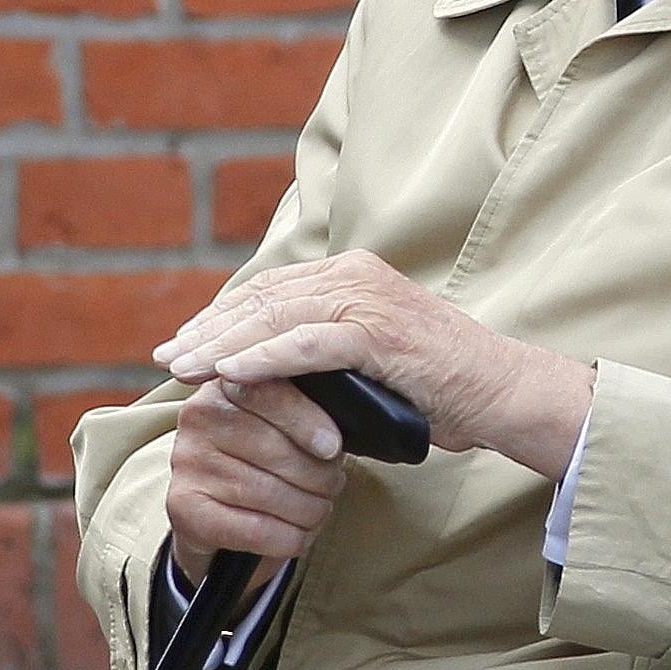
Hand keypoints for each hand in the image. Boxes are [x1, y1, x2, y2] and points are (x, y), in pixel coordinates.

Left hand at [153, 251, 594, 478]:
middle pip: (262, 299)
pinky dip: (262, 358)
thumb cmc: (438, 389)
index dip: (222, 316)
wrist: (503, 394)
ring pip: (275, 318)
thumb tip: (262, 381)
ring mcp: (368, 299)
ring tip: (183, 368)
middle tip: (167, 356)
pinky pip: (307, 343)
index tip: (185, 343)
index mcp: (351, 276)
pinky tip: (228, 374)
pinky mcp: (379, 331)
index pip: (270, 291)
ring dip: (222, 344)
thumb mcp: (367, 365)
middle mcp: (355, 276)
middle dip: (208, 329)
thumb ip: (320, 361)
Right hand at [165, 377, 348, 590]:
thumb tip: (343, 425)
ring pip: (272, 494)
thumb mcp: (278, 421)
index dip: (306, 421)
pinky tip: (298, 534)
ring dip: (311, 510)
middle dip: (320, 477)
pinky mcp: (185, 510)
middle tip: (332, 486)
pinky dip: (291, 538)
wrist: (211, 510)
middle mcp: (197, 419)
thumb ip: (304, 409)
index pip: (267, 393)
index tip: (333, 447)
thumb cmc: (258, 459)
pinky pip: (257, 530)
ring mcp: (187, 464)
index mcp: (223, 385)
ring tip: (318, 509)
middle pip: (275, 450)